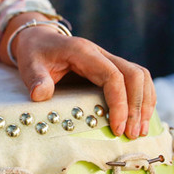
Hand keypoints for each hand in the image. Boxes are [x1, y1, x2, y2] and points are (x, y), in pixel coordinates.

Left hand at [2, 14, 155, 139]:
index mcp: (84, 52)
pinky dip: (142, 98)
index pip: (112, 75)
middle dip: (137, 106)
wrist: (39, 39)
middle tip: (133, 134)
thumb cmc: (34, 52)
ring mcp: (109, 59)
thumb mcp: (29, 63)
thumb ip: (35, 78)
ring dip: (145, 103)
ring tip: (141, 130)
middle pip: (134, 74)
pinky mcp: (112, 67)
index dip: (119, 103)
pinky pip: (136, 79)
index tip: (117, 128)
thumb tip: (41, 94)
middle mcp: (101, 54)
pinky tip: (140, 118)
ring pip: (140, 75)